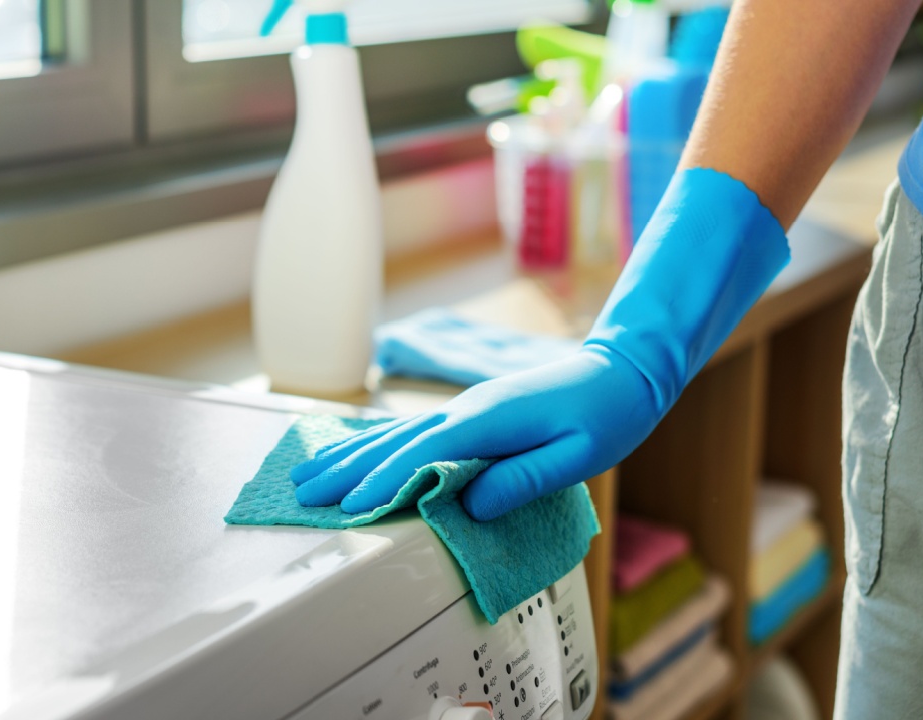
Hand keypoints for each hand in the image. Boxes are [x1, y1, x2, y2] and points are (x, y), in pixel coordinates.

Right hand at [290, 344, 658, 519]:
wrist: (619, 372)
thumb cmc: (605, 417)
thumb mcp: (577, 455)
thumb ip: (523, 479)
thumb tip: (471, 504)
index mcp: (488, 421)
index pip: (422, 454)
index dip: (383, 481)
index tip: (350, 504)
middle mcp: (465, 410)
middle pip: (392, 441)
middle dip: (346, 469)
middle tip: (303, 493)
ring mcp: (462, 408)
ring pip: (393, 434)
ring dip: (349, 455)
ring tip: (308, 473)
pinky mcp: (467, 412)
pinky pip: (409, 429)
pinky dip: (374, 443)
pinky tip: (353, 451)